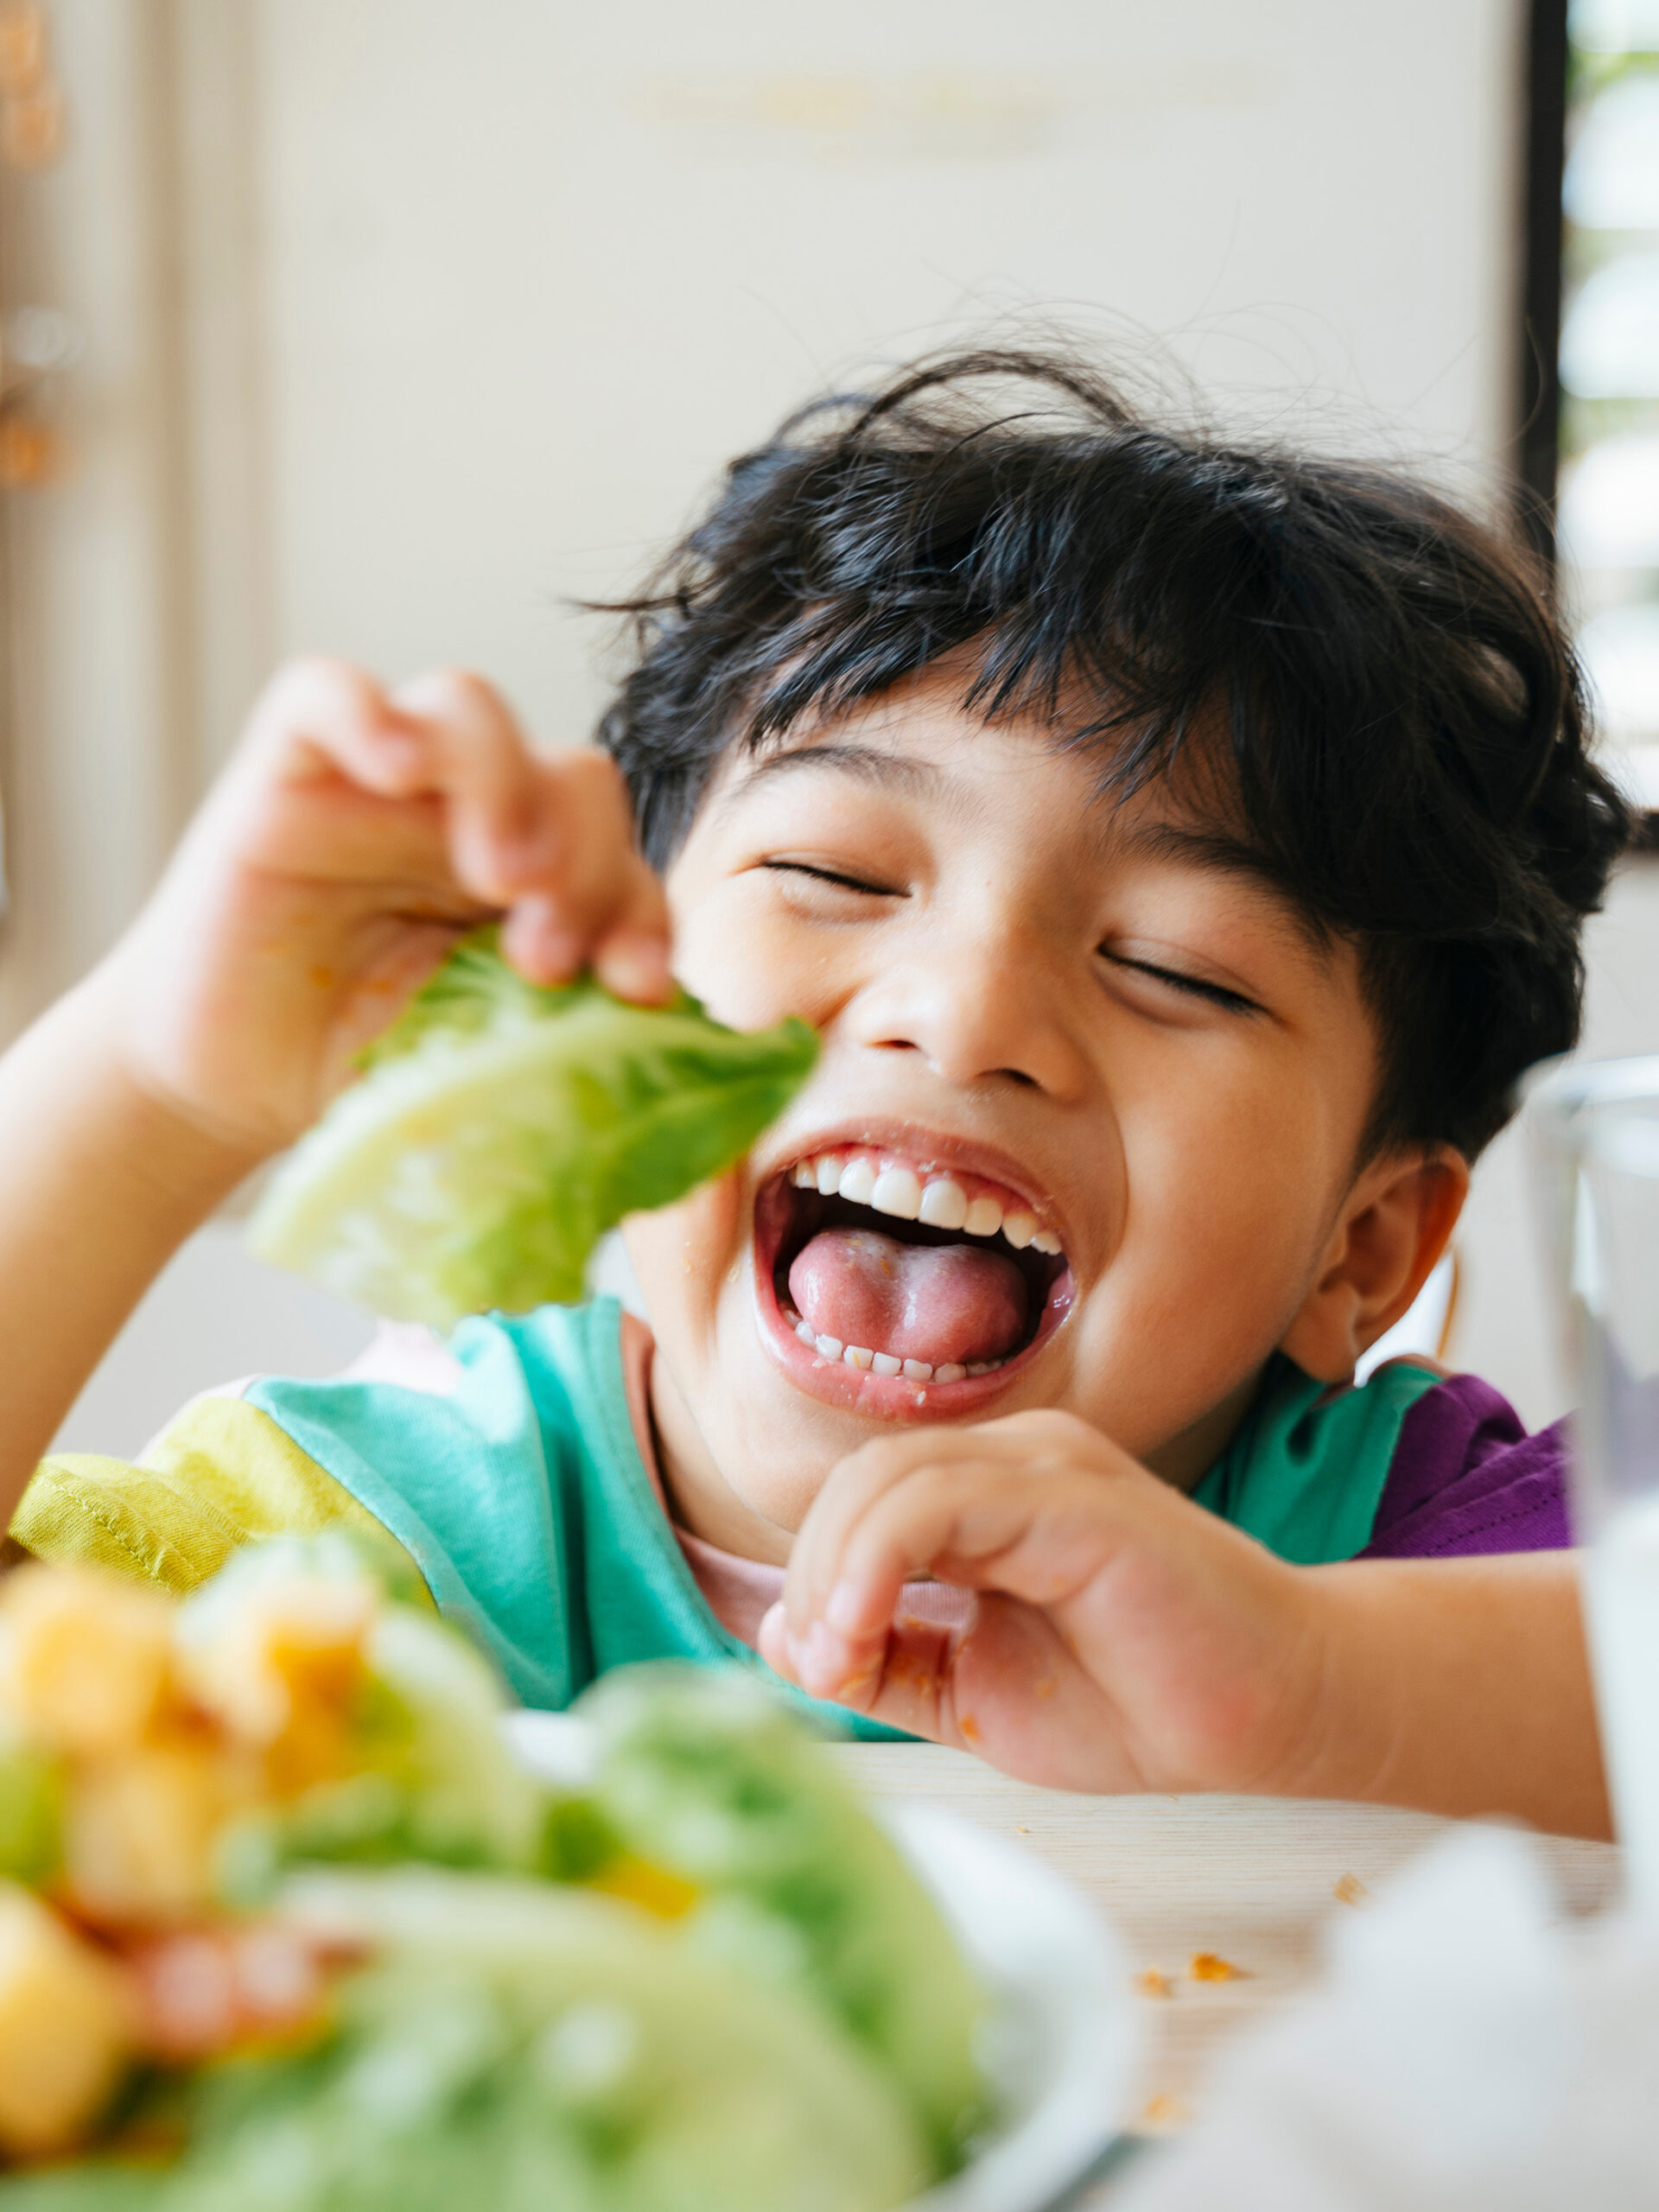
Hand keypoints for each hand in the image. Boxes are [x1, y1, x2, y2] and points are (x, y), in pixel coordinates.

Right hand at [100, 660, 669, 1161]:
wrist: (228, 1089)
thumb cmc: (362, 1073)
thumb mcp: (483, 1065)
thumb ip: (569, 1043)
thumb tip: (675, 1050)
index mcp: (542, 882)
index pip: (623, 859)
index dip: (645, 912)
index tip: (636, 988)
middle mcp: (472, 816)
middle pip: (573, 777)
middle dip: (587, 861)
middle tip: (546, 957)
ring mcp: (380, 784)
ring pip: (471, 709)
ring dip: (505, 783)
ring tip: (500, 877)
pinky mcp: (287, 773)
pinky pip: (326, 693)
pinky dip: (367, 713)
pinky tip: (395, 768)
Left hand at [759, 1409, 1326, 1794]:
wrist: (1274, 1717)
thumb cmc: (1138, 1703)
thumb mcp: (972, 1694)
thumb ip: (886, 1662)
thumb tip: (781, 1637)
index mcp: (989, 1493)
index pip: (859, 1497)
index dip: (812, 1577)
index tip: (815, 1671)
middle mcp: (1016, 1459)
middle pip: (860, 1479)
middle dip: (814, 1575)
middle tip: (824, 1667)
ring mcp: (1049, 1466)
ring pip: (889, 1474)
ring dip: (835, 1570)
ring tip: (842, 1656)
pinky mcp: (1077, 1497)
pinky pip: (942, 1497)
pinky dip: (878, 1557)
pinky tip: (868, 1629)